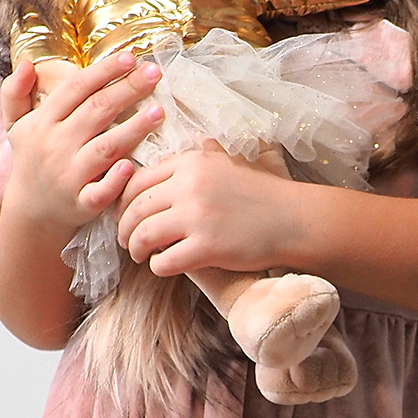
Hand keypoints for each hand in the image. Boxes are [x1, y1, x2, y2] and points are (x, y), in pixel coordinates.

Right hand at [0, 53, 164, 238]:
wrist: (30, 214)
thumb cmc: (33, 161)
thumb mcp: (16, 125)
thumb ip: (15, 92)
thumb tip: (25, 62)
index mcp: (44, 122)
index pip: (76, 89)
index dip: (103, 71)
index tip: (130, 57)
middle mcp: (55, 146)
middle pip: (97, 111)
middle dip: (128, 89)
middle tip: (155, 73)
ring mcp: (69, 176)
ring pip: (105, 148)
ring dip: (133, 129)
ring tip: (159, 111)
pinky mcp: (81, 203)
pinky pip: (100, 192)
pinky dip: (115, 181)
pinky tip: (132, 166)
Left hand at [116, 142, 295, 277]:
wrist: (293, 218)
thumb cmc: (261, 191)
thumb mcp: (229, 160)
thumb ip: (201, 153)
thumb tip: (178, 149)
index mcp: (191, 162)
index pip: (138, 180)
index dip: (124, 201)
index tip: (126, 214)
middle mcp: (190, 185)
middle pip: (135, 209)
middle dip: (125, 228)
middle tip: (128, 241)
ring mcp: (197, 217)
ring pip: (143, 235)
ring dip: (136, 249)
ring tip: (141, 255)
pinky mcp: (206, 247)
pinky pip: (164, 262)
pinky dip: (158, 267)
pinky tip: (164, 266)